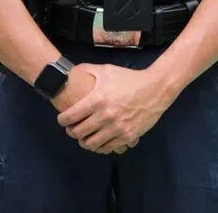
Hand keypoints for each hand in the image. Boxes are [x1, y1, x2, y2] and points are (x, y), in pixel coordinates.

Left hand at [56, 64, 173, 154]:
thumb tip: (71, 70)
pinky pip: (107, 148)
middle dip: (71, 131)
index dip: (62, 120)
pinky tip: (99, 140)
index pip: (71, 116)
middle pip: (78, 132)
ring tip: (83, 136)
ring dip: (84, 141)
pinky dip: (100, 146)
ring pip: (91, 144)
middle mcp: (105, 115)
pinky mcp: (127, 136)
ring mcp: (117, 128)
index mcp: (98, 99)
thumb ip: (87, 70)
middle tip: (71, 128)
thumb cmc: (129, 78)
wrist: (155, 89)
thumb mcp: (107, 70)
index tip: (61, 119)